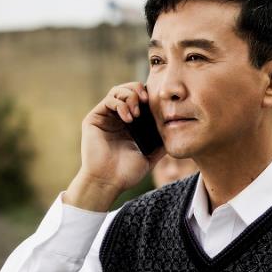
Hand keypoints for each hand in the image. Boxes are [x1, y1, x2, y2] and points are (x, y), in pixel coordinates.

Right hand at [65, 82, 165, 210]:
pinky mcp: (94, 119)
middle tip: (147, 100)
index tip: (159, 103)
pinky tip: (128, 118)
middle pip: (128, 90)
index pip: (140, 99)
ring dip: (130, 96)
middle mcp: (117, 117)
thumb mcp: (151, 154)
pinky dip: (121, 104)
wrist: (109, 181)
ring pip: (117, 91)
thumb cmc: (127, 172)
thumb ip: (162, 142)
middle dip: (139, 90)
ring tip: (137, 113)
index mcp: (131, 124)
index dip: (149, 96)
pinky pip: (108, 100)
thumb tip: (177, 131)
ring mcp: (105, 117)